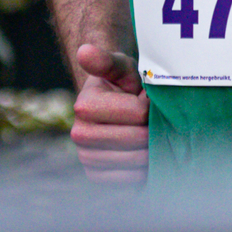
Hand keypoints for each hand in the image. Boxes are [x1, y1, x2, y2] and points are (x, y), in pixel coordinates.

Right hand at [70, 41, 147, 183]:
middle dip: (152, 128)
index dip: (150, 106)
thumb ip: (106, 61)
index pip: (138, 113)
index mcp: (84, 106)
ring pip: (136, 161)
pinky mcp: (96, 176)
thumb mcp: (119, 67)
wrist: (112, 109)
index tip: (146, 98)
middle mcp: (79, 134)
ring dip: (150, 149)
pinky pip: (129, 179)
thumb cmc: (120, 85)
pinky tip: (142, 154)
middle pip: (138, 139)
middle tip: (150, 119)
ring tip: (148, 134)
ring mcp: (86, 157)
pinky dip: (142, 170)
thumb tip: (84, 51)